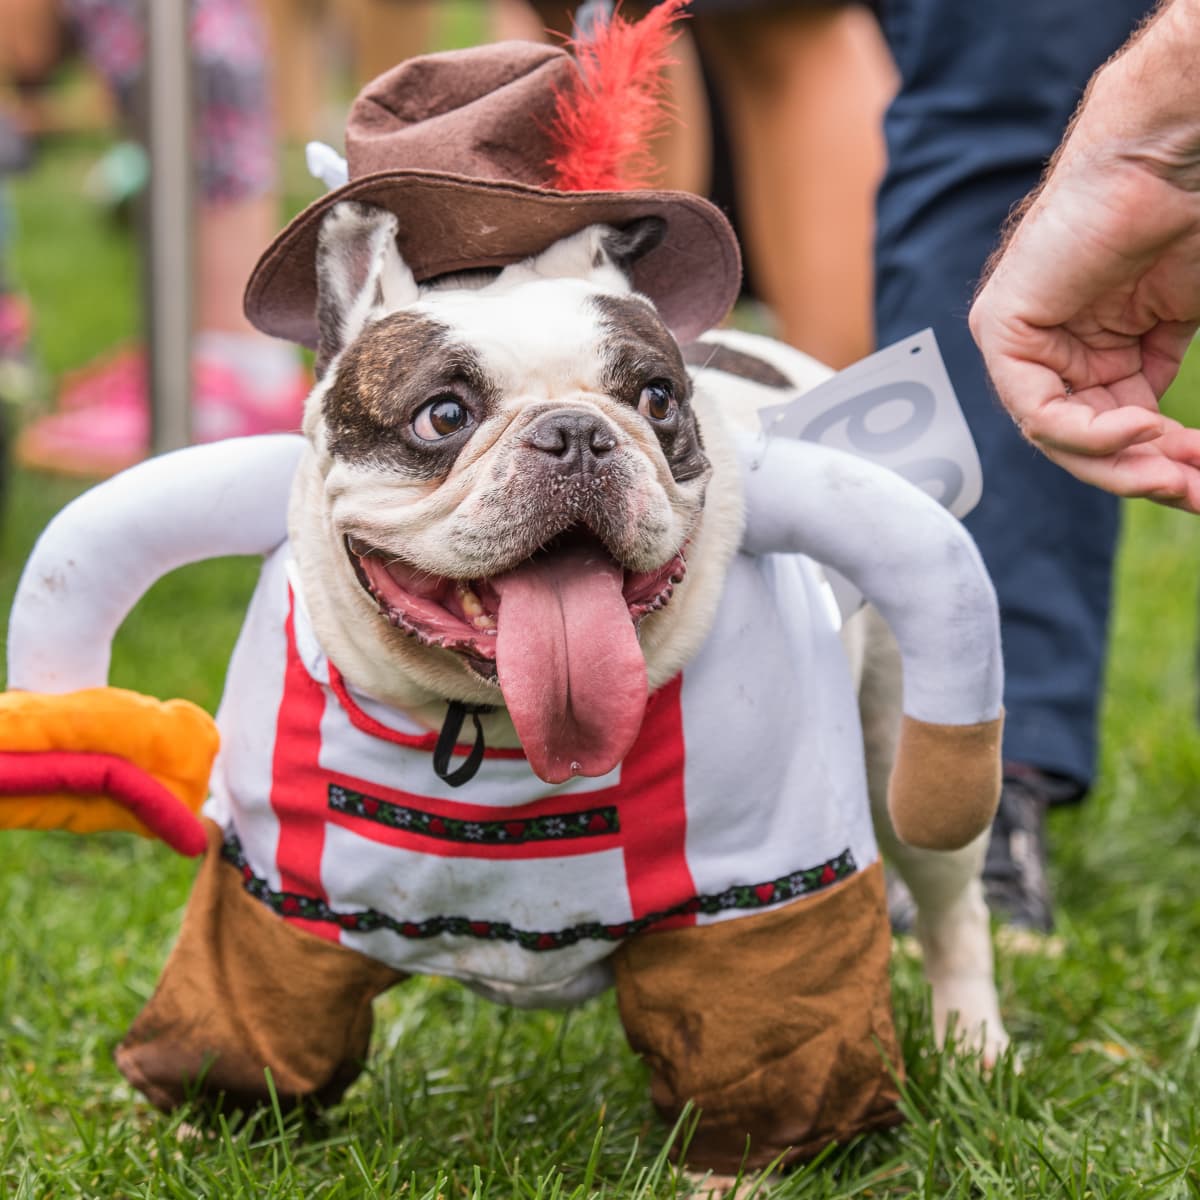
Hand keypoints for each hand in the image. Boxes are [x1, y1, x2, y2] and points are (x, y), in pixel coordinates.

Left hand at [969, 2, 1199, 509]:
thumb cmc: (1188, 222)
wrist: (1169, 158)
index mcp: (1095, 351)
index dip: (1164, 463)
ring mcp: (1024, 342)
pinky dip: (1088, 433)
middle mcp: (1054, 352)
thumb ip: (1157, 388)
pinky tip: (1140, 429)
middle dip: (1147, 475)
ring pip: (1061, 438)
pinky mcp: (1003, 331)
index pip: (1115, 431)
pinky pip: (1038, 412)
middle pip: (1087, 442)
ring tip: (1179, 473)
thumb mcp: (1177, 327)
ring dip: (1124, 464)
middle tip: (1198, 495)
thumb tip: (1182, 460)